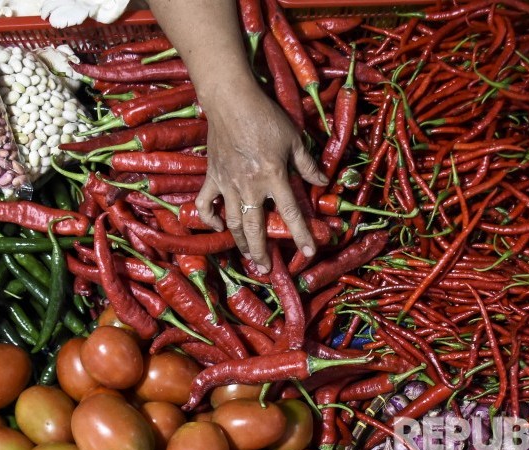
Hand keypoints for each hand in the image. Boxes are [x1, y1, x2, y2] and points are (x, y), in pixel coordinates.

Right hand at [194, 82, 326, 272]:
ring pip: (232, 221)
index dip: (301, 235)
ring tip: (247, 257)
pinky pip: (206, 202)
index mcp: (273, 177)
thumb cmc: (266, 117)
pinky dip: (209, 217)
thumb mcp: (294, 139)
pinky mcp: (212, 176)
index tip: (308, 253)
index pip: (290, 214)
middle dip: (261, 252)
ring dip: (240, 242)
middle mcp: (250, 186)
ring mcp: (228, 183)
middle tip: (266, 269)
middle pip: (255, 228)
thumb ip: (308, 165)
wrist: (231, 100)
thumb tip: (323, 183)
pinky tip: (218, 226)